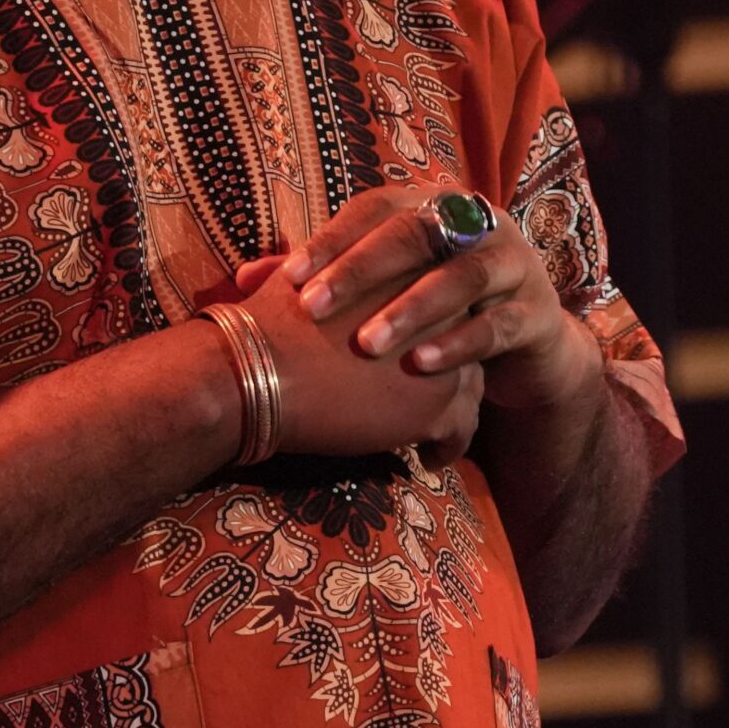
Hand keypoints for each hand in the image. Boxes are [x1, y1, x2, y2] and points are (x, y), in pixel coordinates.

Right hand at [232, 262, 483, 462]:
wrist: (259, 370)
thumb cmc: (271, 322)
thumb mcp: (304, 279)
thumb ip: (319, 272)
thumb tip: (284, 269)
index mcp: (417, 270)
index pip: (444, 299)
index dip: (431, 326)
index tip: (415, 348)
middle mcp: (444, 307)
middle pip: (464, 340)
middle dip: (447, 367)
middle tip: (426, 388)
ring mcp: (447, 358)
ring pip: (469, 386)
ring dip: (452, 408)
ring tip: (431, 429)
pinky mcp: (438, 406)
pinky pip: (460, 430)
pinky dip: (447, 446)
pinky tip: (430, 459)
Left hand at [266, 182, 601, 411]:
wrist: (526, 343)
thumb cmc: (437, 307)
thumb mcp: (385, 290)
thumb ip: (324, 279)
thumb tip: (243, 280)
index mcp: (434, 205)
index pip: (376, 209)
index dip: (331, 241)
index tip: (286, 281)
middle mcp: (477, 223)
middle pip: (416, 233)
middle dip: (361, 271)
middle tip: (314, 308)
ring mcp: (514, 263)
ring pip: (462, 276)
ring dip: (411, 309)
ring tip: (367, 344)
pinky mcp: (537, 312)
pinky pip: (497, 325)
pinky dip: (458, 344)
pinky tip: (421, 367)